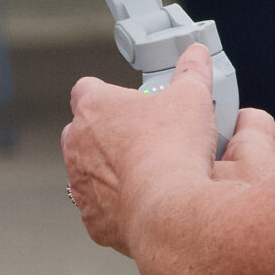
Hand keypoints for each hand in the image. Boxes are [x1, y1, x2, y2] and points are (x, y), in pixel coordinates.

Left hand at [61, 46, 274, 251]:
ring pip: (90, 172)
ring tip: (148, 175)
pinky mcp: (92, 218)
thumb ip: (192, 72)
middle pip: (85, 132)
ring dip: (111, 173)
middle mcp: (77, 144)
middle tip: (146, 140)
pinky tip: (145, 205)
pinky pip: (100, 210)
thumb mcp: (192, 97)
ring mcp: (80, 183)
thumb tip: (196, 55)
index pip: (88, 90)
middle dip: (110, 135)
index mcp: (93, 108)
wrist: (169, 209)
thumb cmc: (173, 149)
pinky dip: (118, 208)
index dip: (109, 94)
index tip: (131, 102)